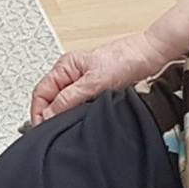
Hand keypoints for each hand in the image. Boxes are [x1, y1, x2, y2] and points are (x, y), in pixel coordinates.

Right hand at [29, 30, 172, 124]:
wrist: (150, 55)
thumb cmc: (126, 59)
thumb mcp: (94, 82)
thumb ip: (69, 98)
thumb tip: (49, 114)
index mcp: (65, 67)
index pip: (40, 93)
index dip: (38, 112)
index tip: (42, 128)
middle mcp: (71, 74)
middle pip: (50, 99)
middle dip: (48, 116)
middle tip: (52, 132)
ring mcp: (83, 81)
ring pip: (64, 103)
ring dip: (63, 115)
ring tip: (66, 127)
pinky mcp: (95, 88)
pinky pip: (79, 104)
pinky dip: (77, 114)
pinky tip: (81, 121)